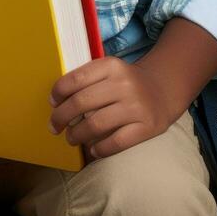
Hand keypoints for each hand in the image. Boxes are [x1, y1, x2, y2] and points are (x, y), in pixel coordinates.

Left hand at [48, 55, 180, 159]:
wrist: (164, 89)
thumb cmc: (127, 82)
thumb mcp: (110, 71)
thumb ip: (88, 80)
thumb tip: (57, 101)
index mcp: (111, 66)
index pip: (76, 78)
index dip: (59, 92)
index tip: (52, 103)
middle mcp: (124, 84)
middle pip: (81, 102)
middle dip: (61, 117)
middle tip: (54, 126)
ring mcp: (136, 106)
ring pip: (95, 124)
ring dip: (76, 135)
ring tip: (71, 138)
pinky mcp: (147, 127)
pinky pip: (116, 142)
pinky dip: (99, 148)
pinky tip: (93, 149)